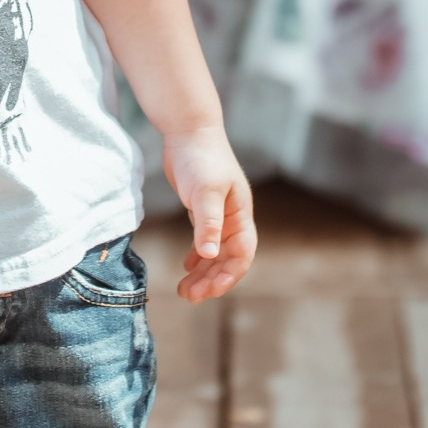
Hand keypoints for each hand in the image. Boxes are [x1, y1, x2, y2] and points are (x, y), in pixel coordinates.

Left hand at [162, 123, 255, 302]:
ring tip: (185, 291)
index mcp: (240, 215)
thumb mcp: (204, 192)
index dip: (229, 275)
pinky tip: (187, 267)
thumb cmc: (201, 158)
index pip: (242, 254)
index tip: (210, 292)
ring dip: (203, 273)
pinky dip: (197, 256)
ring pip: (215, 253)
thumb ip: (207, 224)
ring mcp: (218, 214)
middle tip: (190, 296)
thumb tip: (209, 256)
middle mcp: (232, 218)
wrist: (189, 130)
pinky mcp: (201, 208)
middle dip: (212, 280)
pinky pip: (204, 241)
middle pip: (228, 258)